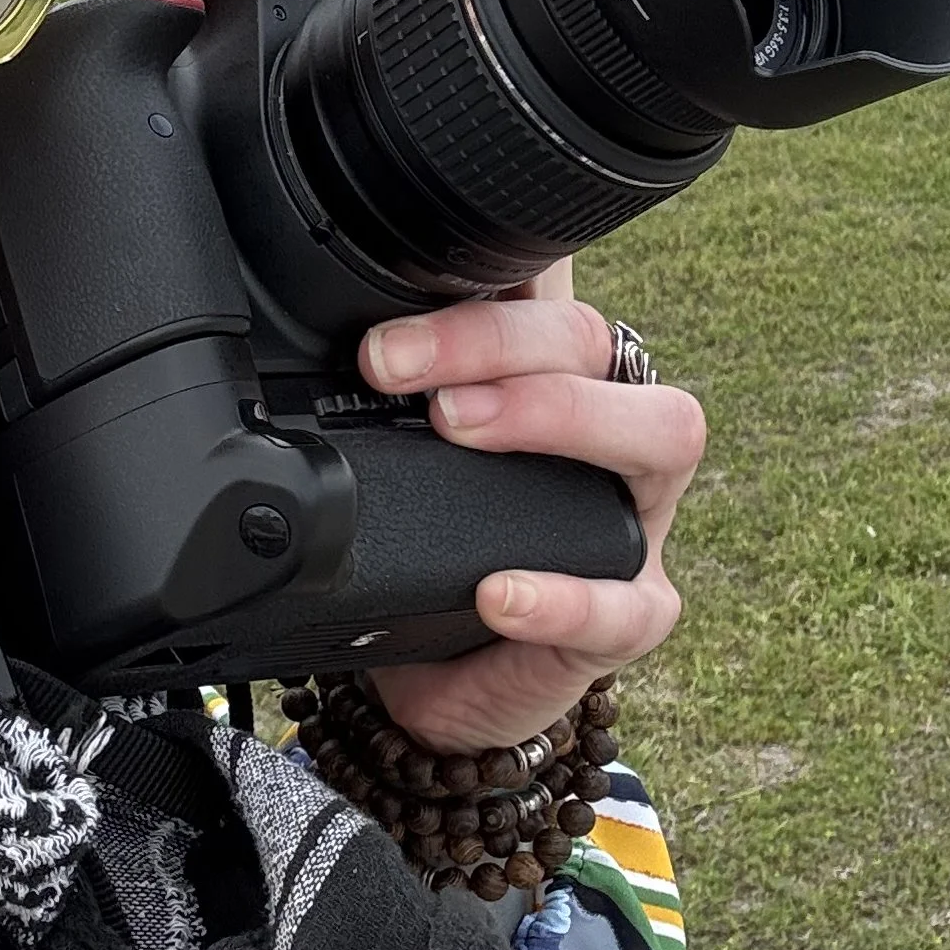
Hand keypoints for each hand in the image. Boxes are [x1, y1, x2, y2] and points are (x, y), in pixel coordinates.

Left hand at [352, 266, 704, 751]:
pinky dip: (563, 594)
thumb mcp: (388, 464)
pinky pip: (627, 599)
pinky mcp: (635, 612)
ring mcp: (638, 517)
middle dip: (489, 339)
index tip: (392, 290)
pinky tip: (500, 594)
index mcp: (548, 377)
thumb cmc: (425, 553)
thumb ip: (373, 395)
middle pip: (594, 339)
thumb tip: (285, 329)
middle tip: (393, 364)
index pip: (545, 288)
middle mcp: (609, 427)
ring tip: (458, 428)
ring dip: (557, 415)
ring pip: (664, 430)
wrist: (435, 683)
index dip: (492, 267)